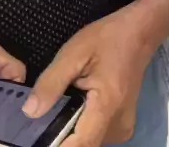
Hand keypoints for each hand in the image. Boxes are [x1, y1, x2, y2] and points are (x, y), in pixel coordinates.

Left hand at [23, 6, 150, 146]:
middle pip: (83, 145)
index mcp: (107, 106)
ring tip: (58, 107)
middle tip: (42, 117)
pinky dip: (82, 127)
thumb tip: (30, 112)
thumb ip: (51, 83)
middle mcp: (118, 126)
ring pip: (89, 142)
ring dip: (71, 131)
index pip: (80, 145)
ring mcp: (123, 129)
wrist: (138, 33)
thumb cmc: (106, 38)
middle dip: (60, 136)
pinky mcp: (122, 127)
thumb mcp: (73, 53)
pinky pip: (96, 135)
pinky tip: (74, 106)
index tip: (37, 138)